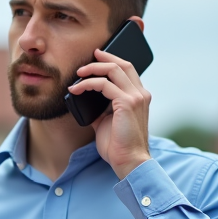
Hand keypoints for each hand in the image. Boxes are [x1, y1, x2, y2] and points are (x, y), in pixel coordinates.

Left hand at [70, 44, 152, 179]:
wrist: (129, 161)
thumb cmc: (118, 145)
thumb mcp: (107, 121)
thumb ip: (100, 108)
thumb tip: (84, 99)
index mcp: (139, 97)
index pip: (128, 71)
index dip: (112, 60)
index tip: (97, 57)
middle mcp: (141, 94)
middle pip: (123, 65)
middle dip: (103, 58)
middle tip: (87, 59)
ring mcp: (135, 97)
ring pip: (113, 70)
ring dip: (93, 69)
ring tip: (78, 75)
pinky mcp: (127, 103)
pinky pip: (104, 84)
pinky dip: (88, 84)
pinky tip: (77, 90)